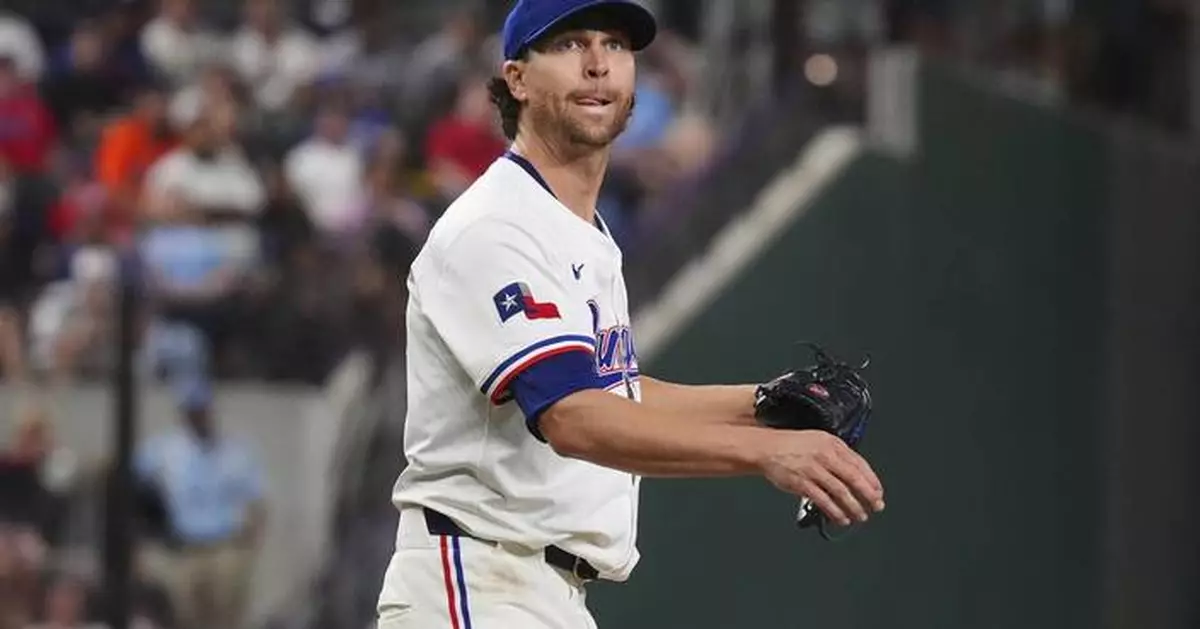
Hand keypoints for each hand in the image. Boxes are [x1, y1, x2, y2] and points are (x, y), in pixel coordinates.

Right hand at [758, 430, 884, 525]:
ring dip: (853, 506)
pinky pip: (823, 500)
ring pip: (840, 491)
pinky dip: (834, 511)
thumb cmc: (792, 446)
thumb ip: (838, 455)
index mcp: (832, 444)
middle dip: (868, 495)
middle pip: (853, 478)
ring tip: (860, 515)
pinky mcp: (801, 483)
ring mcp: (812, 469)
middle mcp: (824, 455)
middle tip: (876, 506)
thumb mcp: (819, 441)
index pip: (859, 463)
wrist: (767, 448)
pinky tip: (840, 518)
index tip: (878, 492)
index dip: (872, 480)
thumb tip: (857, 474)